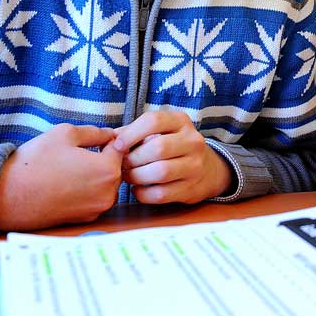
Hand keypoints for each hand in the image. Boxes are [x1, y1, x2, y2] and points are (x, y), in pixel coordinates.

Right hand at [0, 124, 121, 230]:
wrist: (7, 196)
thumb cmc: (35, 162)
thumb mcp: (65, 133)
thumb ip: (94, 132)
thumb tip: (109, 135)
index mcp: (108, 169)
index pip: (120, 148)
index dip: (108, 139)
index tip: (95, 138)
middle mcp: (108, 193)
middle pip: (114, 168)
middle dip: (102, 158)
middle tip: (80, 152)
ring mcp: (96, 209)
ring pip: (104, 184)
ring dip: (94, 175)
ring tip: (69, 168)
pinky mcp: (84, 219)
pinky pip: (92, 198)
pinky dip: (84, 190)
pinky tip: (65, 183)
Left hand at [115, 110, 232, 203]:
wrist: (207, 170)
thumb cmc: (172, 147)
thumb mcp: (160, 131)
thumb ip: (134, 132)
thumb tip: (108, 140)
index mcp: (181, 121)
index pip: (154, 121)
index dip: (131, 133)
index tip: (117, 145)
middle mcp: (193, 142)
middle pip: (157, 148)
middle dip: (133, 158)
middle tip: (122, 164)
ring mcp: (195, 166)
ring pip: (160, 172)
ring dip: (137, 176)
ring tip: (129, 176)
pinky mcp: (192, 189)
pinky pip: (161, 194)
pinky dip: (143, 193)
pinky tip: (138, 189)